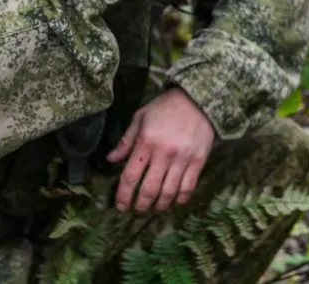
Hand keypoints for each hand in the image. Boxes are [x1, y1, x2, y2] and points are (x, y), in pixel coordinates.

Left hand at [106, 86, 216, 212]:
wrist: (198, 99)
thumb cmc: (165, 107)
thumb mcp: (140, 117)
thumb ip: (126, 140)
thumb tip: (110, 160)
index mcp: (146, 142)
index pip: (130, 176)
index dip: (123, 195)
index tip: (120, 205)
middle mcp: (163, 153)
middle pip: (149, 189)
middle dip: (141, 205)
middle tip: (137, 210)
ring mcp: (182, 158)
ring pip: (169, 192)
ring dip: (160, 205)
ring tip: (154, 208)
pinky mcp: (198, 161)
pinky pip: (188, 187)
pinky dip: (180, 199)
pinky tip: (174, 202)